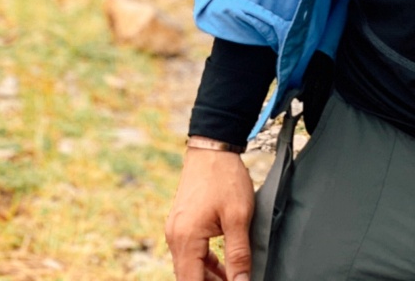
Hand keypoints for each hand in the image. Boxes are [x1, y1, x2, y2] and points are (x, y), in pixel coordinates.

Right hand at [166, 147, 255, 280]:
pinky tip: (223, 268)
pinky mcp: (181, 224)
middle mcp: (175, 237)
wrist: (212, 146)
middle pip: (189, 278)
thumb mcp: (238, 216)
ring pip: (190, 268)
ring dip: (209, 278)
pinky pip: (191, 254)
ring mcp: (176, 230)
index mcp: (186, 238)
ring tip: (234, 278)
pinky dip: (205, 264)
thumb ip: (238, 255)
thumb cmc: (224, 177)